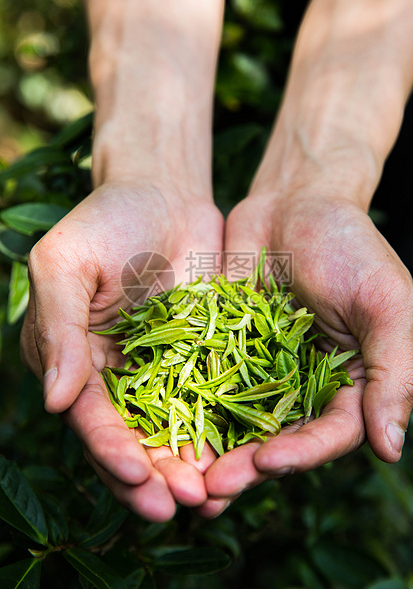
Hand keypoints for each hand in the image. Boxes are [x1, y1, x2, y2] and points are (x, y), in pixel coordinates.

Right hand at [21, 180, 223, 521]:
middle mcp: (117, 376)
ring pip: (174, 431)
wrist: (163, 194)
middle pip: (133, 438)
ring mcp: (163, 369)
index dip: (110, 450)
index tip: (136, 476)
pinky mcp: (203, 357)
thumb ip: (58, 329)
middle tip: (182, 505)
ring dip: (190, 466)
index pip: (89, 417)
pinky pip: (212, 401)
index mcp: (75, 361)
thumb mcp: (67, 265)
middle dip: (154, 476)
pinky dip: (224, 432)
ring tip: (214, 497)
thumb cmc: (106, 221)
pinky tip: (243, 458)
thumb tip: (53, 402)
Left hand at [201, 189, 412, 511]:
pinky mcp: (225, 350)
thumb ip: (396, 371)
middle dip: (247, 465)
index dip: (301, 453)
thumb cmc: (350, 245)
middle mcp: (305, 385)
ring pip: (238, 422)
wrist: (294, 203)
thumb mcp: (387, 302)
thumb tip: (390, 448)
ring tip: (182, 475)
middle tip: (211, 488)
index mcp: (352, 383)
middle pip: (279, 439)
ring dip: (213, 450)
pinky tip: (161, 428)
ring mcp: (262, 370)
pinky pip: (205, 384)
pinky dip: (187, 407)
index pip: (331, 434)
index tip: (267, 461)